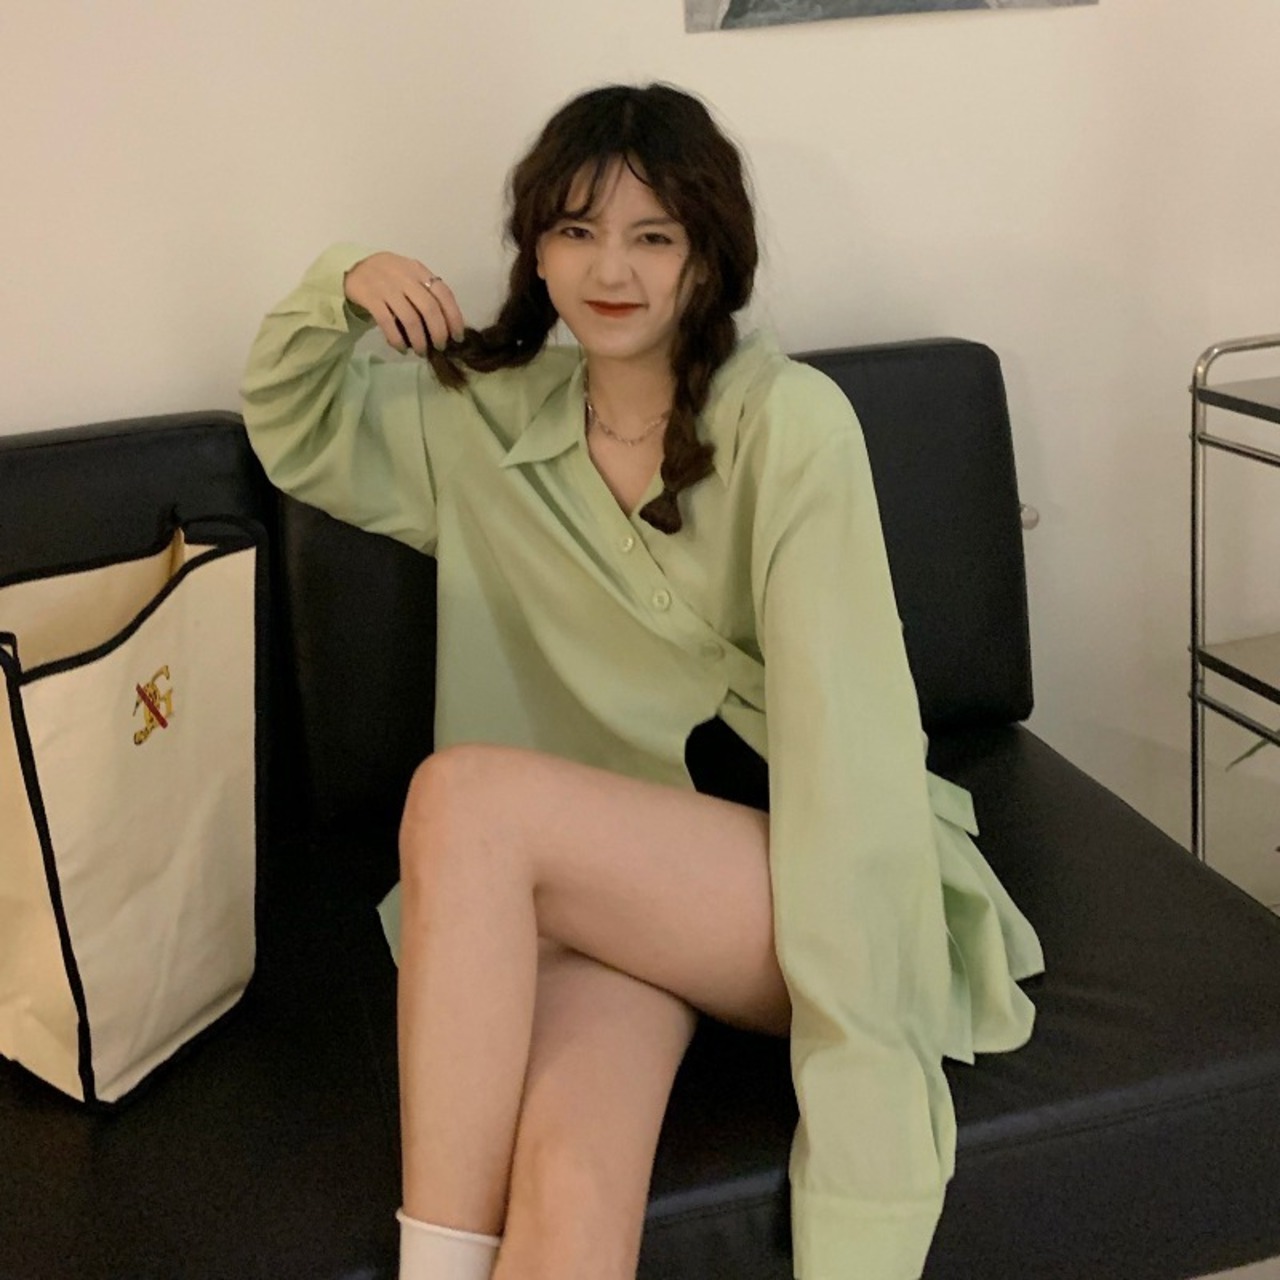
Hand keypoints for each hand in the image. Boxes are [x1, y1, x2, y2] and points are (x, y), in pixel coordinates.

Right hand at [343, 252, 466, 355]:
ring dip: (419, 341)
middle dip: (439, 332)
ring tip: (421, 352)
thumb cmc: (388, 277)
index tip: (457, 337)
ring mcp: (386, 286)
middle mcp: (405, 276)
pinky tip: (401, 349)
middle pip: (430, 308)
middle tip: (440, 347)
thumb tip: (447, 324)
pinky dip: (397, 340)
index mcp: (418, 270)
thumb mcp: (409, 276)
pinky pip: (388, 323)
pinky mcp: (370, 297)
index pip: (444, 294)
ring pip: (410, 319)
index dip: (454, 317)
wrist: (352, 268)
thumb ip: (426, 292)